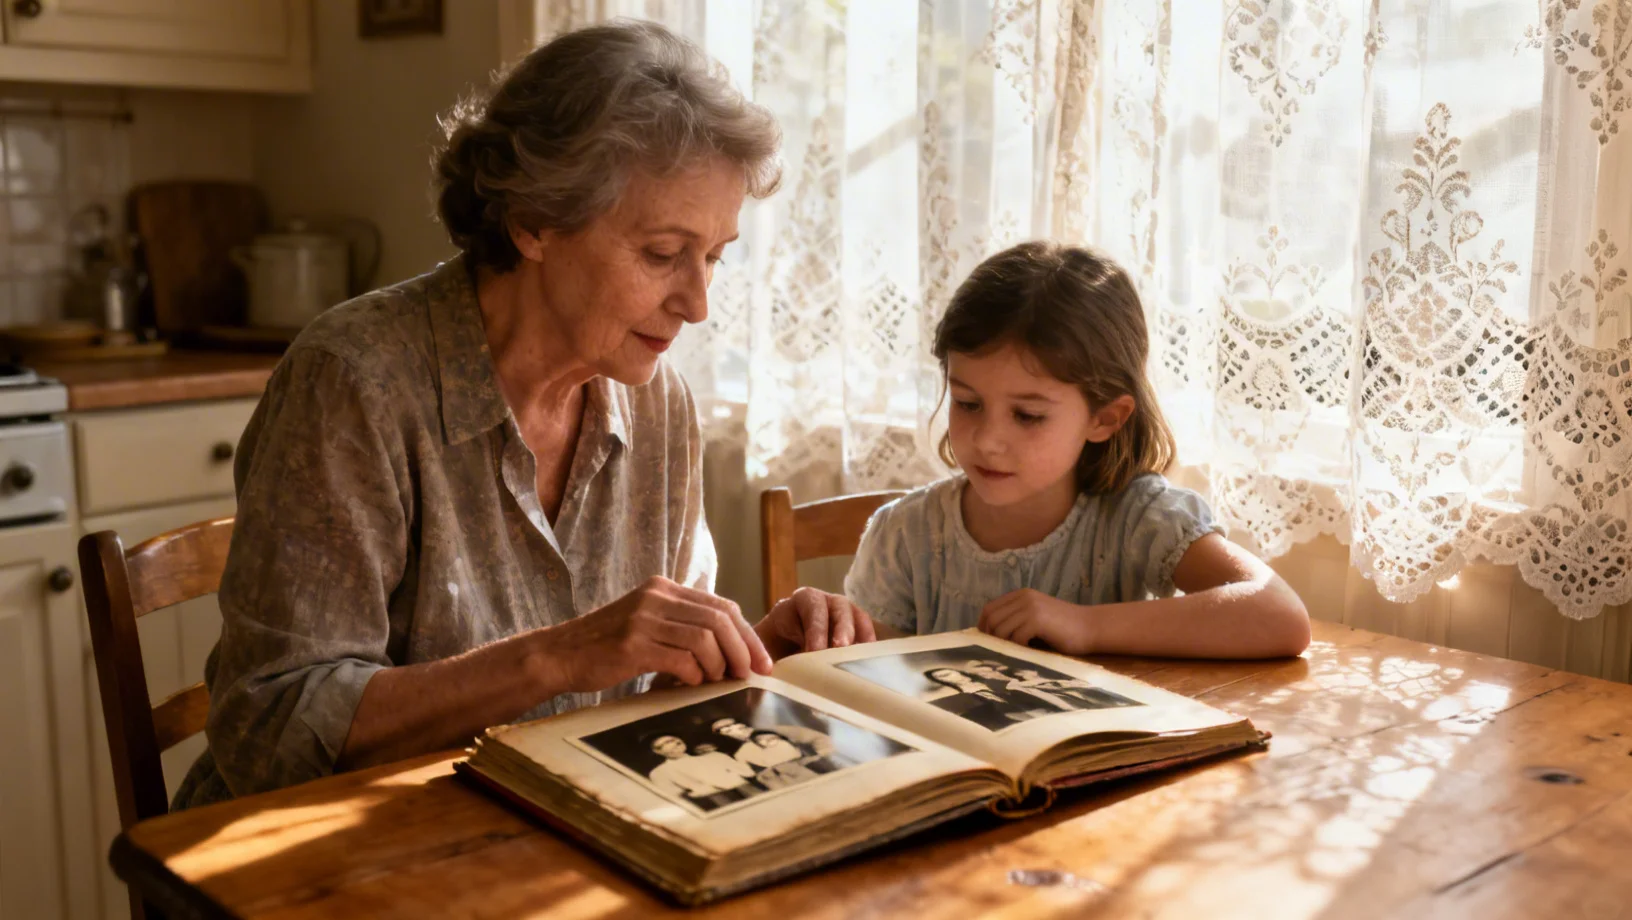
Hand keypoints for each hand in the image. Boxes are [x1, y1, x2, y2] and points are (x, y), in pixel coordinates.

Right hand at [550, 576, 772, 690]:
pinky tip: (690, 684)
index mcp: (663, 588)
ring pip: (705, 639)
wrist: (558, 655)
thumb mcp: (647, 623)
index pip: (721, 606)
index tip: (761, 661)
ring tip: (716, 682)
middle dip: (742, 650)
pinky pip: (681, 659)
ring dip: (719, 665)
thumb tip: (730, 650)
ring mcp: (643, 619)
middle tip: (749, 676)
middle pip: (720, 620)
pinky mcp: (632, 645)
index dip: (747, 635)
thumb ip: (682, 627)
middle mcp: (656, 597)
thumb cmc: (606, 647)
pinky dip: (694, 674)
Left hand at [755, 587, 876, 657]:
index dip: (815, 629)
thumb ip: (767, 654)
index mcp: (803, 600)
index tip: (813, 652)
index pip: (812, 608)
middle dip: (841, 629)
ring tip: (858, 658)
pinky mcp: (856, 630)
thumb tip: (768, 674)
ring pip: (858, 618)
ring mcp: (845, 614)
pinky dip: (869, 647)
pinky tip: (868, 663)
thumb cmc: (773, 645)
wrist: (781, 648)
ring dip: (859, 637)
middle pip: (840, 608)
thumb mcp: (766, 645)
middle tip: (839, 649)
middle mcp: (827, 602)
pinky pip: (867, 634)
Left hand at [977, 589, 1091, 653]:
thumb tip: (990, 637)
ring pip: (1001, 629)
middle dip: (990, 638)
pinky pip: (1015, 637)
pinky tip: (1029, 652)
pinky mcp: (1038, 620)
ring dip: (1005, 645)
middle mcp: (1024, 597)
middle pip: (991, 618)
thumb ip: (1016, 620)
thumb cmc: (1064, 629)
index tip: (985, 643)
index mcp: (1021, 595)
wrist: (1091, 628)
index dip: (983, 626)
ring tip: (1015, 653)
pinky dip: (1018, 648)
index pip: (989, 608)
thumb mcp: (1036, 618)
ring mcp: (1030, 607)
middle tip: (996, 653)